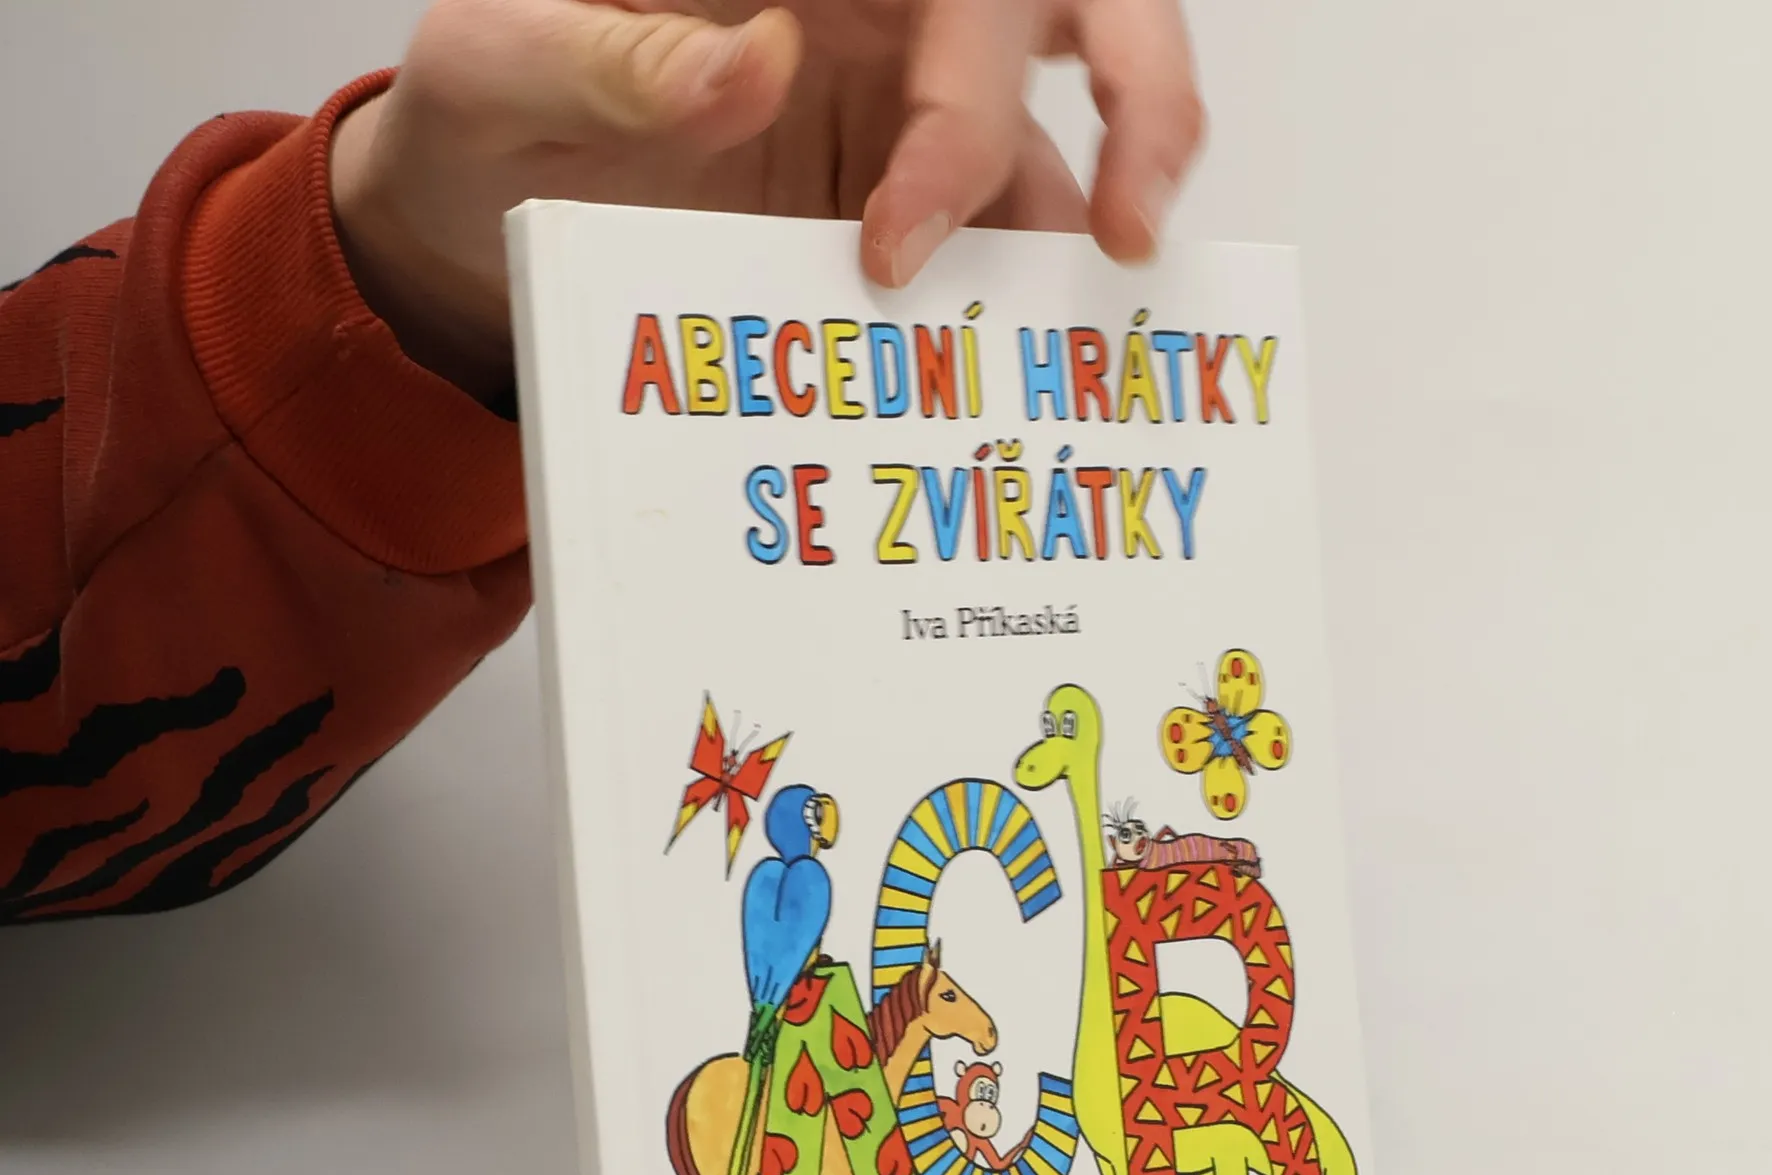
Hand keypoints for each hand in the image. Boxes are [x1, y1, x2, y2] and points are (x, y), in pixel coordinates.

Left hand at [329, 0, 1203, 399]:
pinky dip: (1028, 305)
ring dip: (1085, 235)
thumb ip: (607, 58)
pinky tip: (1021, 375)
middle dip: (1137, 107)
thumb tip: (756, 58)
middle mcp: (870, 21)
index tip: (900, 233)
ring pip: (1053, 143)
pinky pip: (999, 246)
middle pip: (1069, 13)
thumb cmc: (478, 131)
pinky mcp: (895, 216)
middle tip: (1130, 233)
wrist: (466, 243)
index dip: (968, 84)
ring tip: (1081, 356)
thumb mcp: (495, 76)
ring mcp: (893, 121)